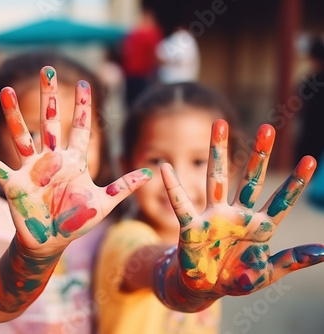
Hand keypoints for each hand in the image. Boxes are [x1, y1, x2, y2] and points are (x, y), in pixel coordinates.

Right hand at [0, 66, 150, 253]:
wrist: (50, 243)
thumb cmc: (76, 222)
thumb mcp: (104, 204)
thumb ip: (124, 186)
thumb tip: (150, 172)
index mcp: (74, 162)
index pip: (81, 129)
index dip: (83, 107)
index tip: (84, 82)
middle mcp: (51, 160)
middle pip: (50, 122)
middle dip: (49, 97)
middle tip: (47, 70)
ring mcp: (32, 170)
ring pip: (22, 137)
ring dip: (13, 115)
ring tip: (4, 91)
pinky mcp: (15, 185)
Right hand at [161, 120, 322, 295]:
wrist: (204, 287)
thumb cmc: (235, 278)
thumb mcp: (267, 273)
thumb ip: (292, 260)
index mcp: (258, 227)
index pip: (280, 201)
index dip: (294, 183)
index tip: (310, 159)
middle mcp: (236, 215)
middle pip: (249, 180)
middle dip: (259, 155)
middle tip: (267, 128)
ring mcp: (213, 218)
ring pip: (215, 179)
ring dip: (217, 152)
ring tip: (219, 124)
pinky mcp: (191, 227)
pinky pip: (181, 205)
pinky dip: (173, 188)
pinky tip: (165, 169)